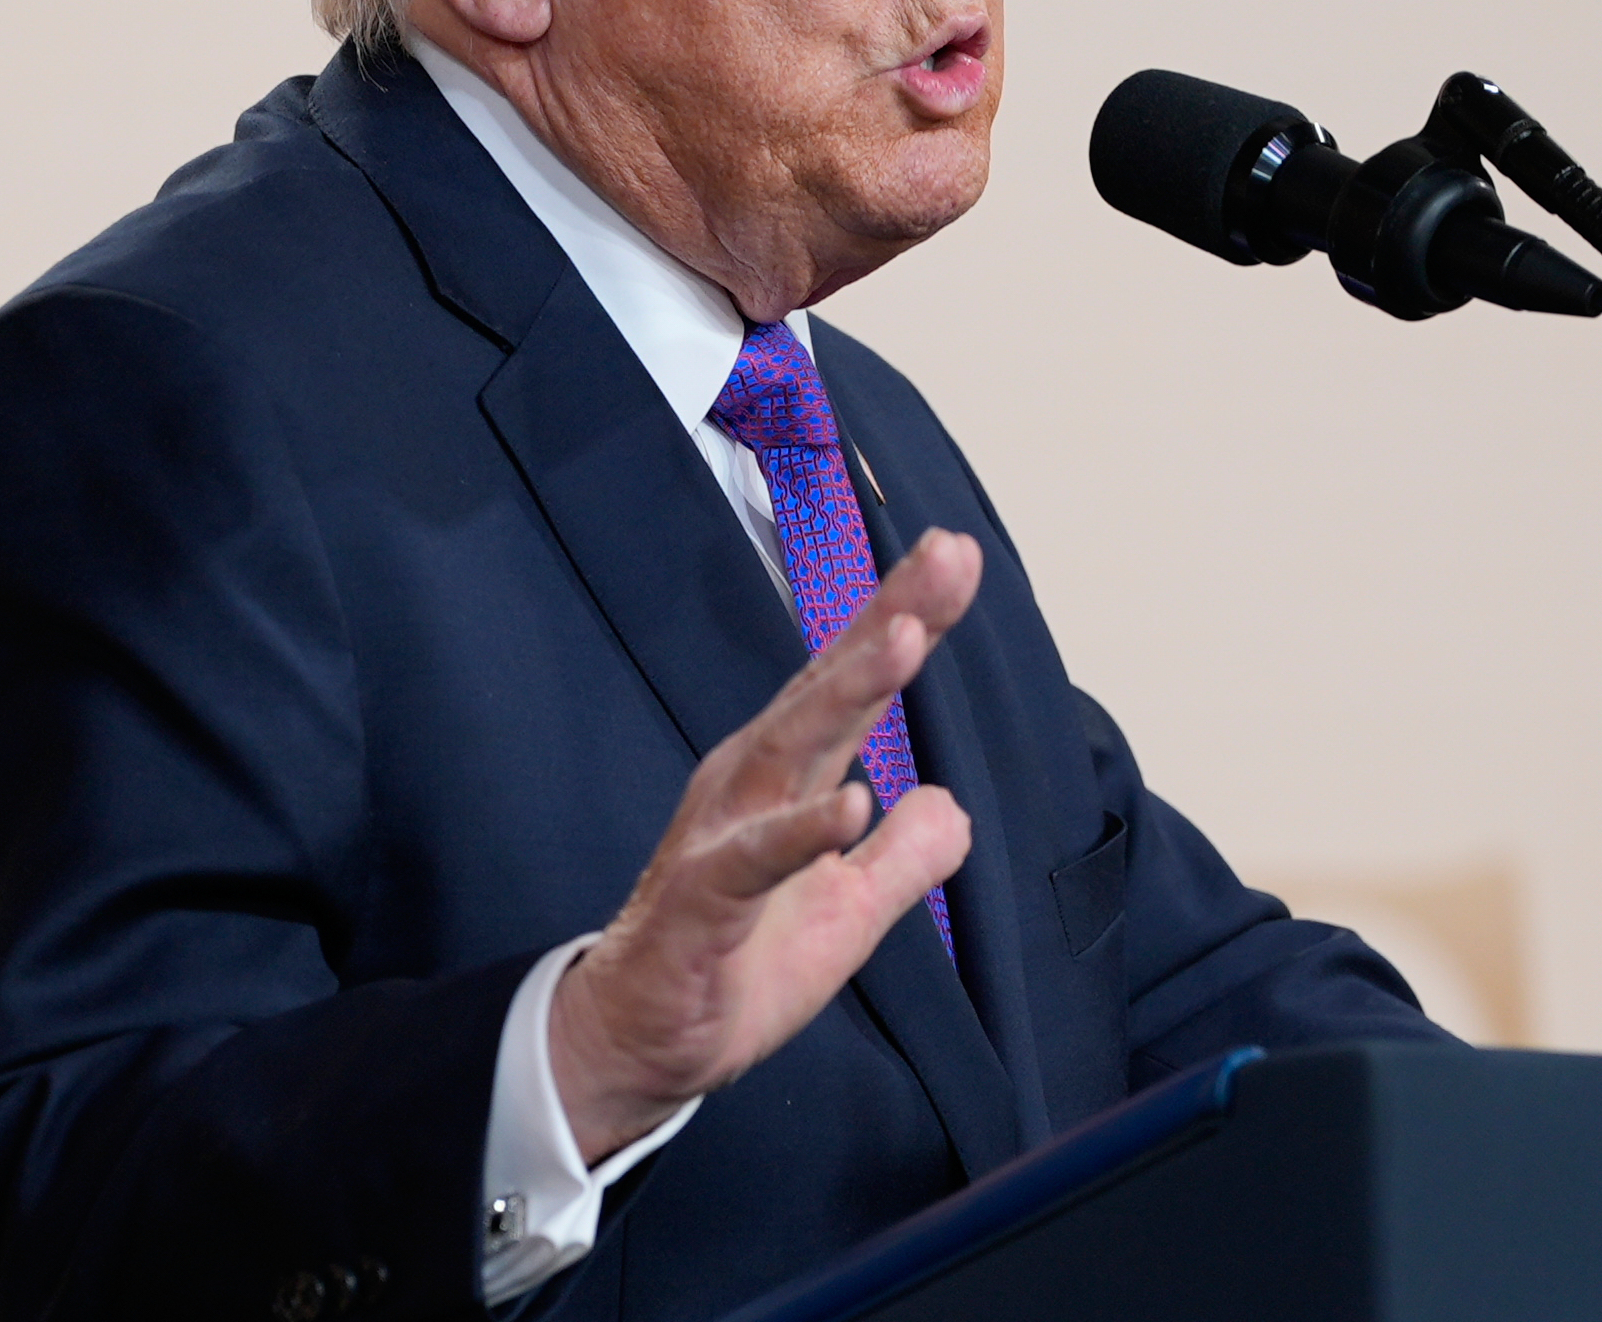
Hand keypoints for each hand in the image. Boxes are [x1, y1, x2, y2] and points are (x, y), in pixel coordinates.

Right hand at [547, 527, 981, 1162]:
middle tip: (946, 557)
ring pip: (789, 749)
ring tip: (907, 640)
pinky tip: (851, 803)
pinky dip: (798, 833)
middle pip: (827, 690)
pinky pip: (751, 862)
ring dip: (847, 691)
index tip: (958, 556)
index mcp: (786, 779)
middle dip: (888, 620)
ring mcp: (721, 838)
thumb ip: (902, 859)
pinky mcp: (699, 904)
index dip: (906, 619)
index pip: (853, 687)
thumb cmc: (737, 963)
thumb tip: (952, 806)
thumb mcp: (847, 914)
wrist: (643, 1045)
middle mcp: (750, 786)